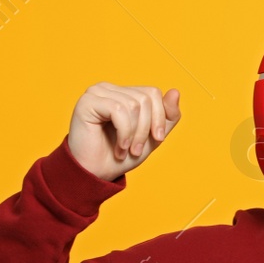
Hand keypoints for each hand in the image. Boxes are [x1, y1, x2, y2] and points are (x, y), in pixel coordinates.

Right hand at [67, 83, 181, 180]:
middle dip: (146, 128)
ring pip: (133, 105)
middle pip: (145, 98)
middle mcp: (109, 89)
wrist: (96, 174)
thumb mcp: (152, 136)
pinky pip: (118, 110)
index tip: (157, 139)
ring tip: (125, 150)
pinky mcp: (87, 102)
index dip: (160, 116)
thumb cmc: (121, 156)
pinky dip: (124, 133)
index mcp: (123, 93)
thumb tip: (176, 91)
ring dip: (134, 134)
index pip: (152, 93)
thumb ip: (167, 116)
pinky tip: (119, 147)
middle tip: (136, 149)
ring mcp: (97, 93)